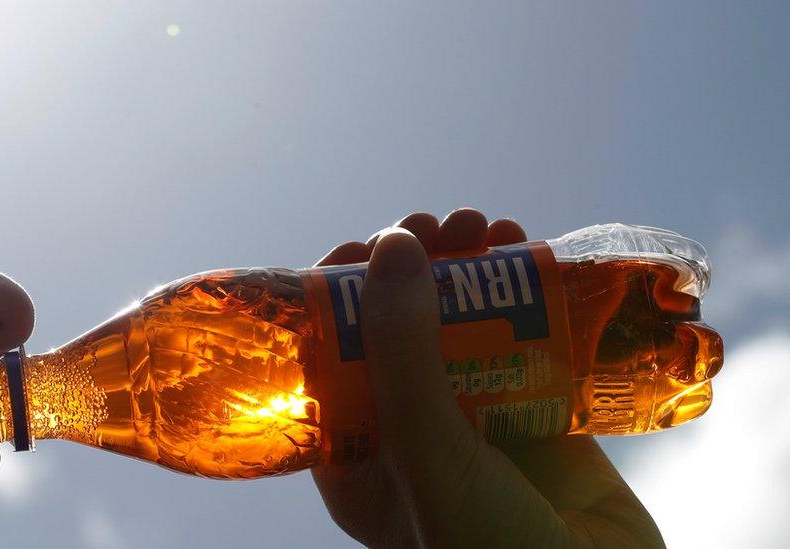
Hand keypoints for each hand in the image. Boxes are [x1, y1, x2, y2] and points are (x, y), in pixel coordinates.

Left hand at [312, 209, 662, 547]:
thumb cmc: (488, 547)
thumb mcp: (426, 449)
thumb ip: (401, 352)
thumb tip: (392, 244)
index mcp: (359, 454)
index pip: (330, 356)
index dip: (343, 294)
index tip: (367, 244)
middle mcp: (411, 434)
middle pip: (400, 331)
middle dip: (418, 269)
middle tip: (441, 226)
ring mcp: (475, 424)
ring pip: (463, 328)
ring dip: (475, 271)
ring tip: (492, 229)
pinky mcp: (537, 418)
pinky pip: (526, 342)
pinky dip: (529, 295)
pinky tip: (531, 252)